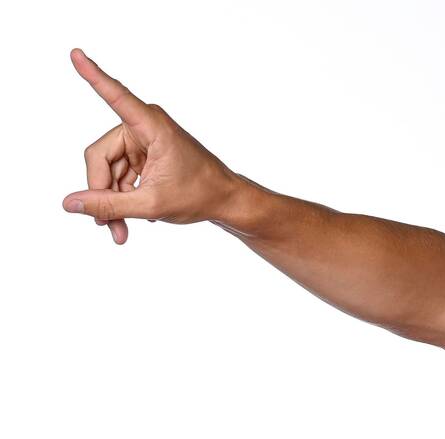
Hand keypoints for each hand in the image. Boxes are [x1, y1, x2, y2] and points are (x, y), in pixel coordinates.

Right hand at [61, 48, 240, 243]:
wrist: (226, 201)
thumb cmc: (199, 195)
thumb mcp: (152, 204)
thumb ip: (109, 205)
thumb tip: (69, 204)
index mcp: (151, 125)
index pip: (115, 97)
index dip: (93, 76)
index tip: (75, 53)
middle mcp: (143, 125)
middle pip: (100, 156)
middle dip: (102, 192)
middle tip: (108, 227)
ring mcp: (141, 140)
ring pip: (107, 170)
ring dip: (111, 201)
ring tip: (120, 231)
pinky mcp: (142, 153)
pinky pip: (119, 174)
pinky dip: (123, 196)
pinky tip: (137, 215)